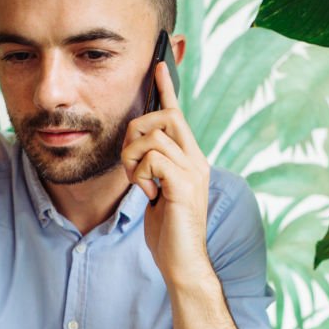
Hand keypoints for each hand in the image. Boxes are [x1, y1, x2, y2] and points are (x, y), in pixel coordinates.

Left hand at [121, 61, 212, 286]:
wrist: (181, 262)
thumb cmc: (167, 233)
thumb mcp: (157, 193)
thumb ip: (152, 170)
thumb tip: (138, 151)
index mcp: (190, 160)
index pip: (178, 116)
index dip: (166, 90)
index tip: (158, 66)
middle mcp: (196, 160)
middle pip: (165, 117)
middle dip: (137, 131)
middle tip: (131, 162)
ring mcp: (193, 171)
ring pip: (153, 138)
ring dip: (133, 160)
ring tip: (141, 185)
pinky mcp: (184, 184)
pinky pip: (152, 158)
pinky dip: (141, 174)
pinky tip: (149, 194)